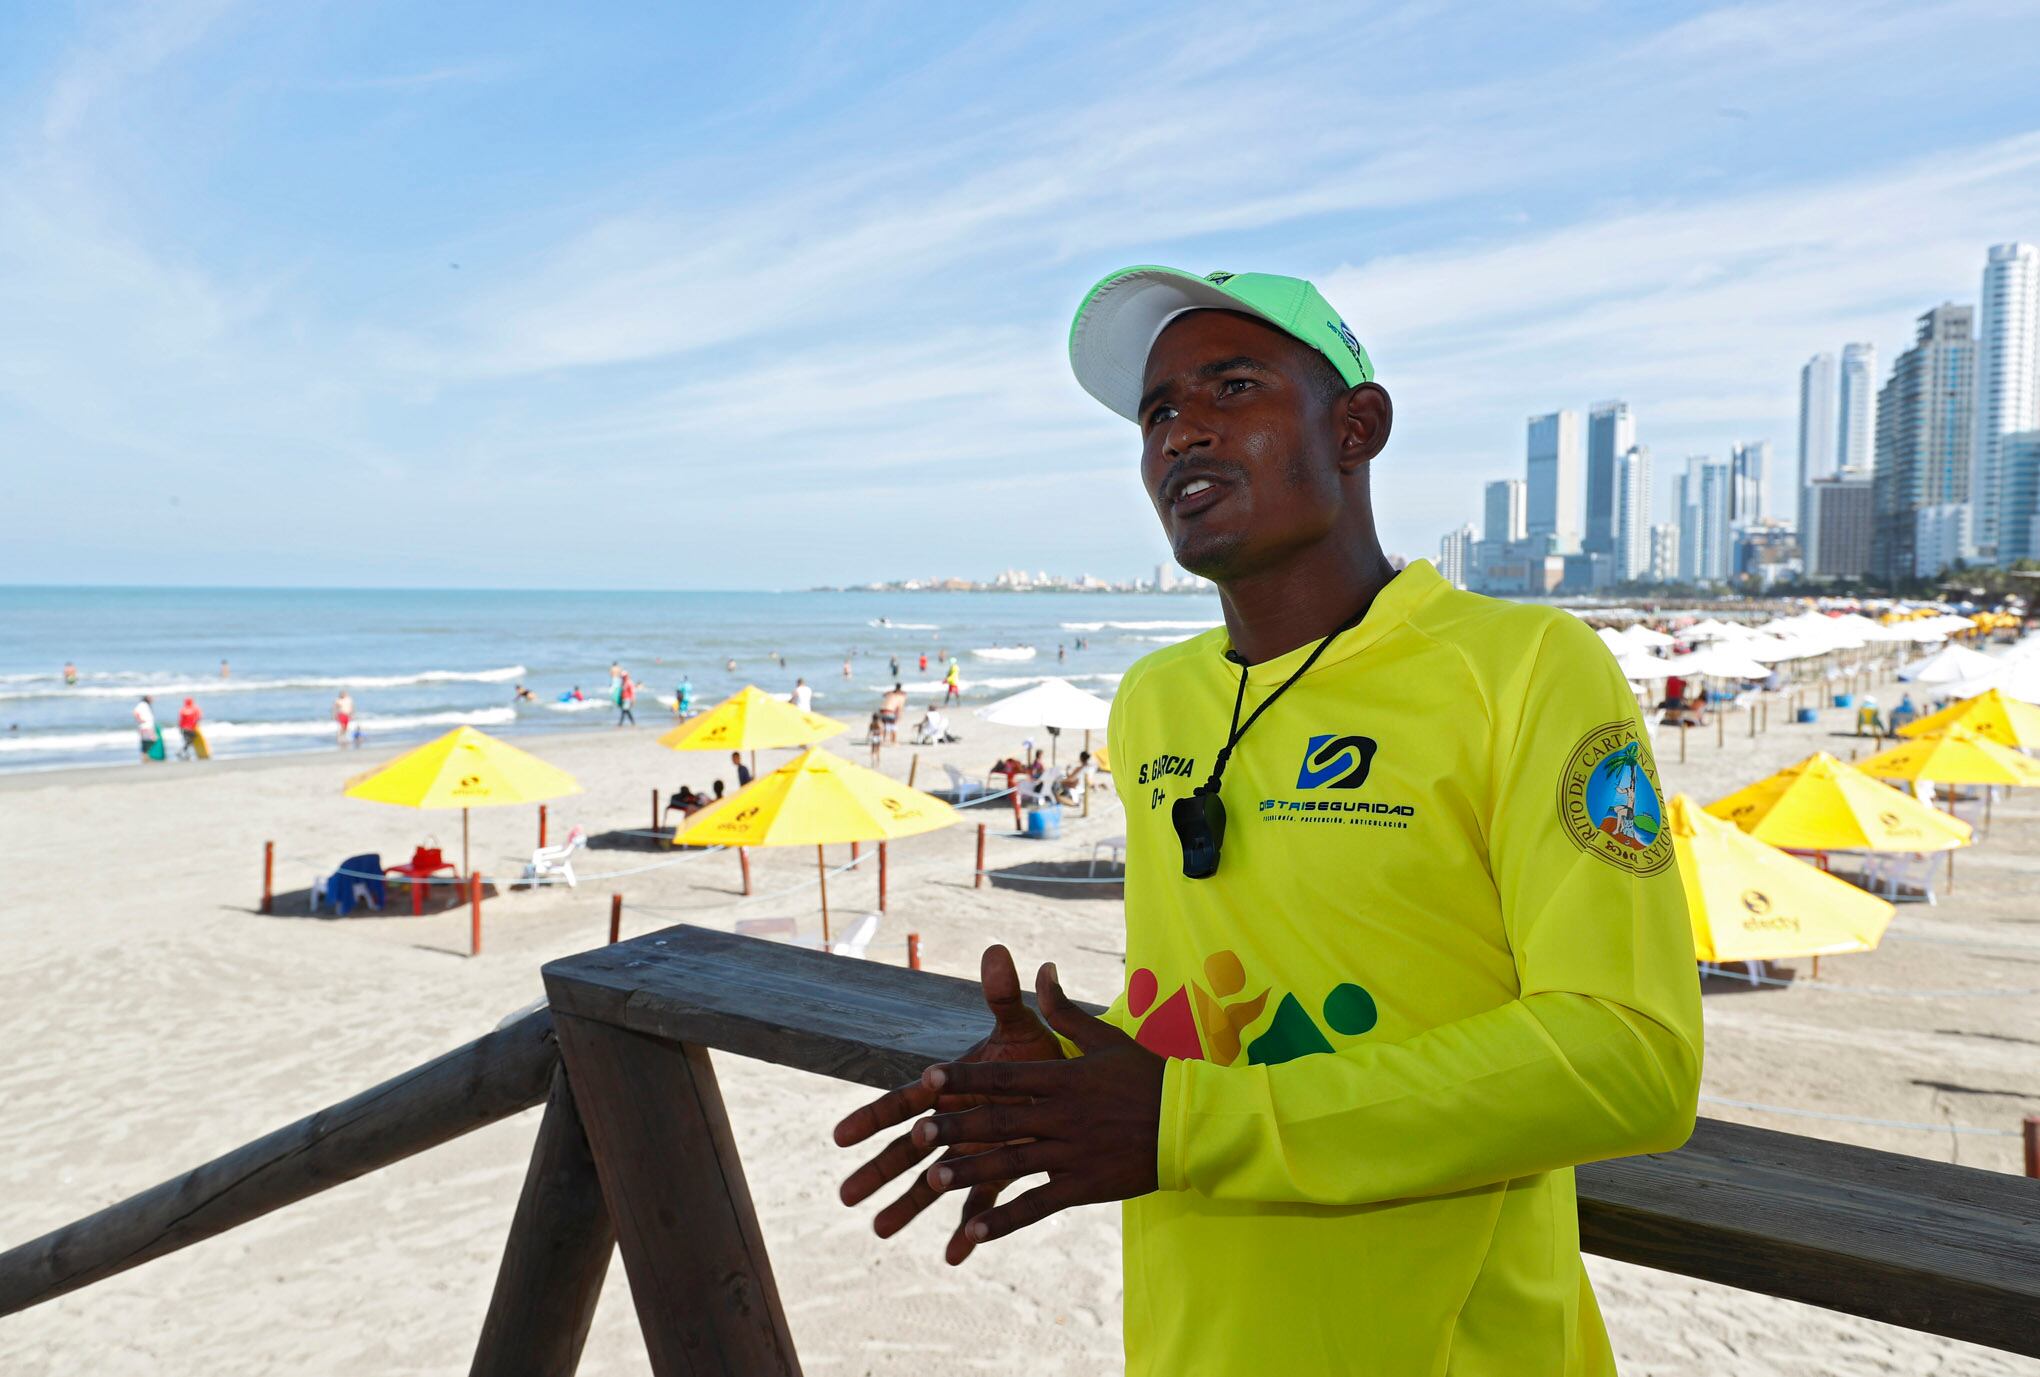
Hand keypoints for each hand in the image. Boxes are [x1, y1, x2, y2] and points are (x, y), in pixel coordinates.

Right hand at [833, 944, 1066, 1263]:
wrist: (1075, 1085)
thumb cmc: (1039, 1052)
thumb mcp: (1021, 1029)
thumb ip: (1005, 997)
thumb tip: (998, 952)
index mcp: (950, 1089)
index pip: (903, 1102)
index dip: (873, 1117)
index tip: (840, 1136)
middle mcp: (954, 1125)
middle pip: (906, 1151)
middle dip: (877, 1172)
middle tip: (845, 1196)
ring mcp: (973, 1153)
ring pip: (933, 1184)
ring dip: (908, 1207)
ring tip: (881, 1233)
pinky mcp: (999, 1176)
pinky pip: (980, 1206)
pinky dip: (969, 1232)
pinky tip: (957, 1255)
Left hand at [915, 962, 1162, 1254]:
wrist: (1191, 1124)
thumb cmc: (1146, 1077)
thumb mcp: (1107, 1038)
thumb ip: (1066, 1010)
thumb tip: (1043, 968)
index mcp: (1064, 1078)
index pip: (1006, 1078)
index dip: (966, 1079)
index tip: (928, 1079)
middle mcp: (1064, 1115)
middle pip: (1002, 1121)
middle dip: (957, 1128)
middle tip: (917, 1136)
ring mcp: (1073, 1153)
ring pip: (1014, 1164)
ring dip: (972, 1174)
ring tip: (933, 1181)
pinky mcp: (1084, 1186)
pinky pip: (1039, 1205)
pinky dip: (1006, 1220)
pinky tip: (974, 1231)